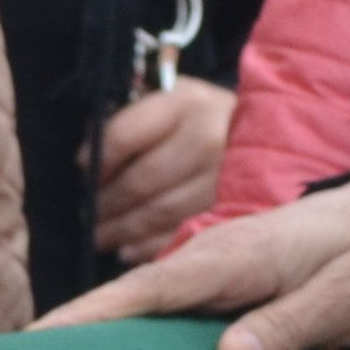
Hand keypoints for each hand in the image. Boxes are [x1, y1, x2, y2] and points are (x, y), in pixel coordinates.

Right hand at [39, 176, 349, 349]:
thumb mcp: (339, 297)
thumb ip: (286, 326)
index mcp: (226, 261)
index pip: (143, 292)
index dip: (86, 318)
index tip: (36, 344)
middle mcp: (204, 266)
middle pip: (123, 307)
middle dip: (67, 339)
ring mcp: (208, 280)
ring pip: (139, 319)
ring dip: (95, 349)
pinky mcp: (219, 296)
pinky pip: (164, 324)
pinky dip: (132, 348)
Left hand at [90, 79, 234, 256]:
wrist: (267, 132)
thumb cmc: (203, 117)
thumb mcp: (172, 99)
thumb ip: (132, 119)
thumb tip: (88, 159)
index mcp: (185, 103)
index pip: (123, 136)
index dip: (97, 159)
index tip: (82, 170)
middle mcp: (207, 139)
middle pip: (140, 181)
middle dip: (105, 203)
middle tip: (87, 215)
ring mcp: (223, 179)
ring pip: (158, 213)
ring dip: (121, 230)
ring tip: (102, 236)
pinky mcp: (233, 211)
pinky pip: (181, 235)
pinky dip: (149, 247)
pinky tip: (129, 250)